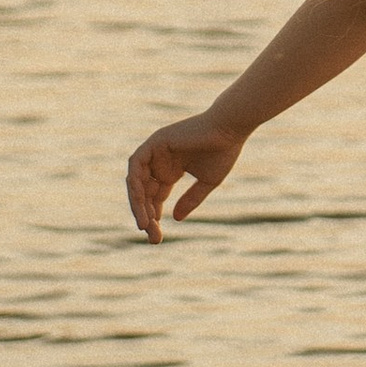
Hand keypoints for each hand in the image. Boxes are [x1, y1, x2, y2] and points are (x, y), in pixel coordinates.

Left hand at [126, 113, 244, 242]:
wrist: (230, 129)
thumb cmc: (223, 153)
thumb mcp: (206, 183)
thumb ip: (190, 200)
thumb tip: (175, 219)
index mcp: (171, 170)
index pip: (155, 197)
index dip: (154, 216)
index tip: (158, 236)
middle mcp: (160, 161)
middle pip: (144, 192)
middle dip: (146, 215)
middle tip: (153, 236)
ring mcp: (155, 151)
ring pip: (137, 181)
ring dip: (138, 203)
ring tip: (145, 224)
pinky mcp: (155, 142)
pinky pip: (136, 164)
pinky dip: (136, 182)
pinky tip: (141, 201)